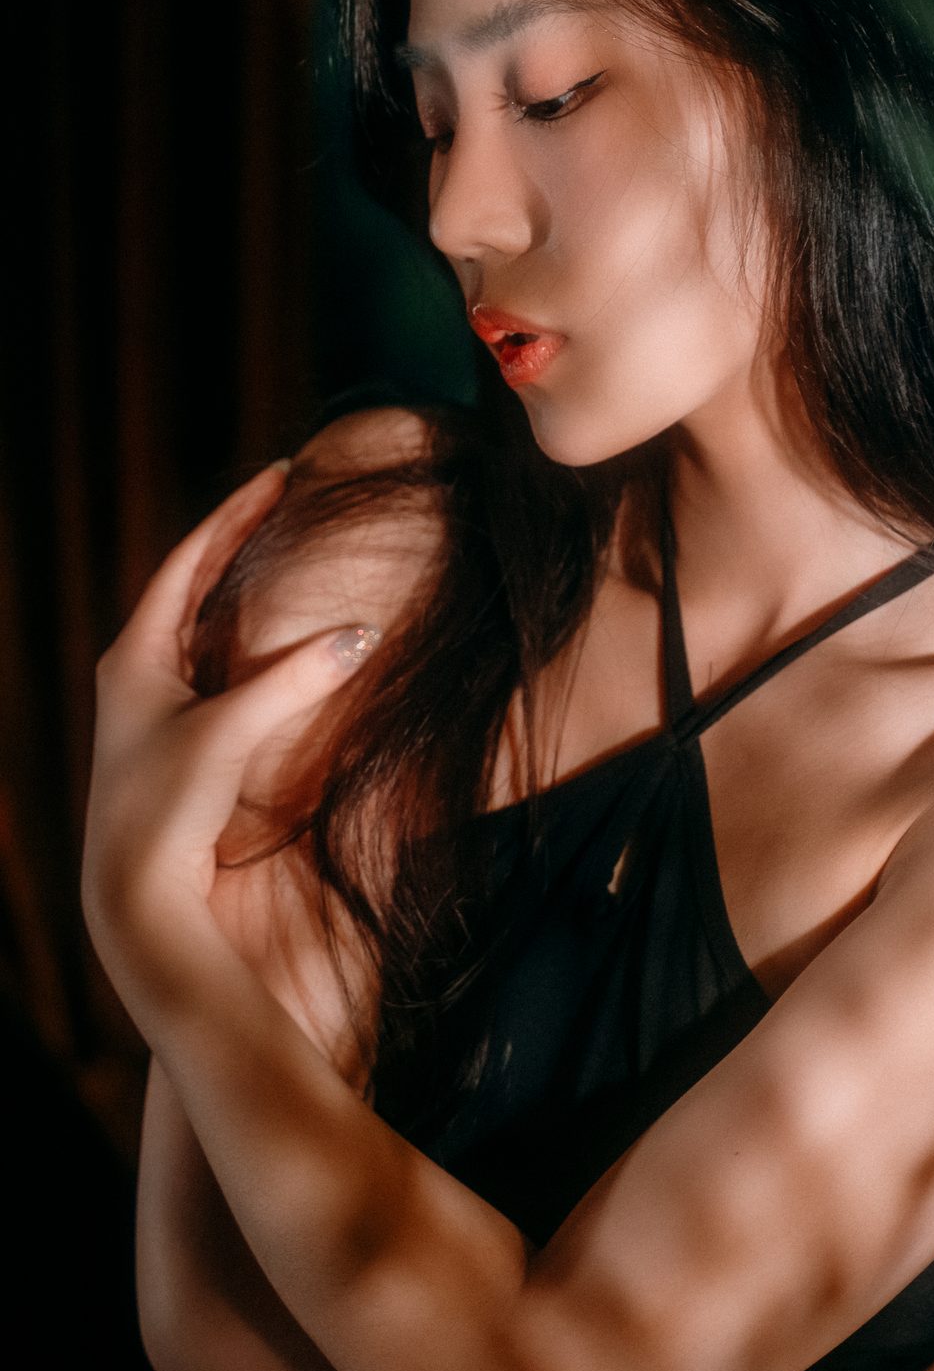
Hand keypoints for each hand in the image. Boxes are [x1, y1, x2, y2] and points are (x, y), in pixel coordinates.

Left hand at [82, 463, 379, 998]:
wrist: (138, 894)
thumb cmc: (167, 806)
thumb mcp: (233, 731)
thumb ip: (298, 678)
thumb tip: (362, 634)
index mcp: (134, 655)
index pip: (188, 560)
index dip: (235, 516)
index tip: (277, 476)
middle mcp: (135, 674)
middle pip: (191, 586)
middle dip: (238, 542)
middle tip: (283, 502)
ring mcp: (150, 710)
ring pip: (201, 629)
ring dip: (240, 591)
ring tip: (281, 554)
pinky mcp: (172, 744)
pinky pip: (213, 669)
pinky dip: (246, 642)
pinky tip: (276, 642)